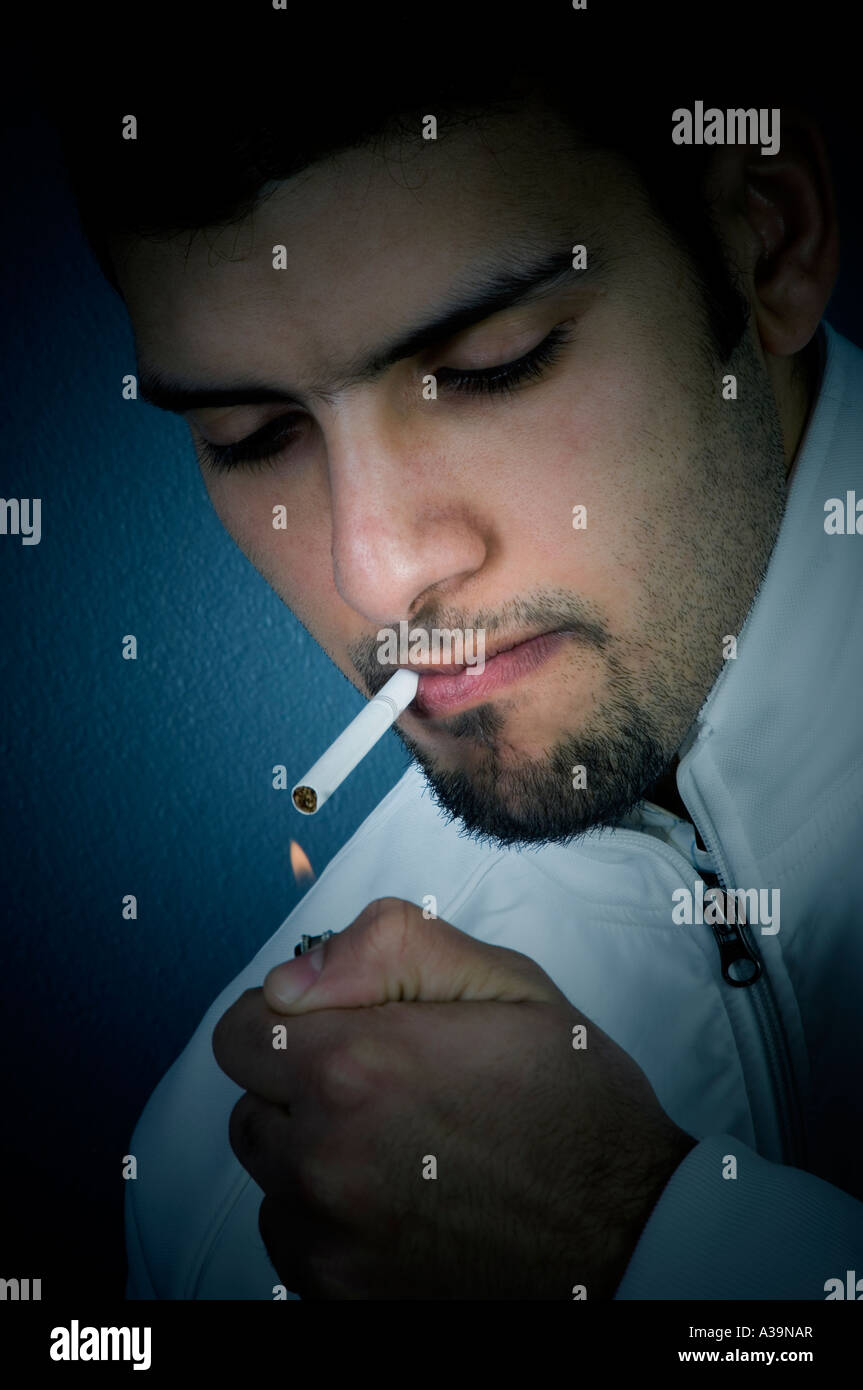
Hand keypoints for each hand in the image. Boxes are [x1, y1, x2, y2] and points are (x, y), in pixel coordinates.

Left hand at [212, 897, 695, 1298]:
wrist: (632, 1232)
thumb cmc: (574, 1103)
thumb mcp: (506, 983)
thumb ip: (389, 949)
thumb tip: (292, 978)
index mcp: (357, 1067)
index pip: (242, 1031)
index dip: (294, 1019)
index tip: (346, 1028)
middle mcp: (326, 1157)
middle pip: (251, 1101)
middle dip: (303, 1083)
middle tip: (388, 1086)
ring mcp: (329, 1235)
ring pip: (269, 1170)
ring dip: (313, 1150)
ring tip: (401, 1145)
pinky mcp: (340, 1291)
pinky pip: (291, 1234)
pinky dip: (328, 1215)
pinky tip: (401, 1199)